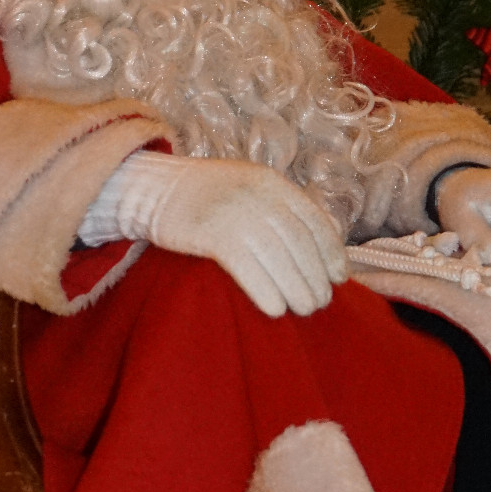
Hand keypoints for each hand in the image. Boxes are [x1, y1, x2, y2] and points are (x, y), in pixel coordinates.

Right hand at [142, 157, 349, 317]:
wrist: (152, 188)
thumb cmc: (204, 197)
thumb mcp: (247, 189)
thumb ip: (279, 210)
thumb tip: (318, 248)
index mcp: (271, 182)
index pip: (313, 219)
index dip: (330, 251)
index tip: (339, 277)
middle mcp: (256, 194)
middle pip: (297, 241)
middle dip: (314, 275)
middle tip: (321, 302)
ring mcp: (233, 211)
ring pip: (277, 256)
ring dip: (296, 287)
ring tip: (304, 309)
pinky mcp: (210, 232)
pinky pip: (246, 266)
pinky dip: (264, 290)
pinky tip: (275, 309)